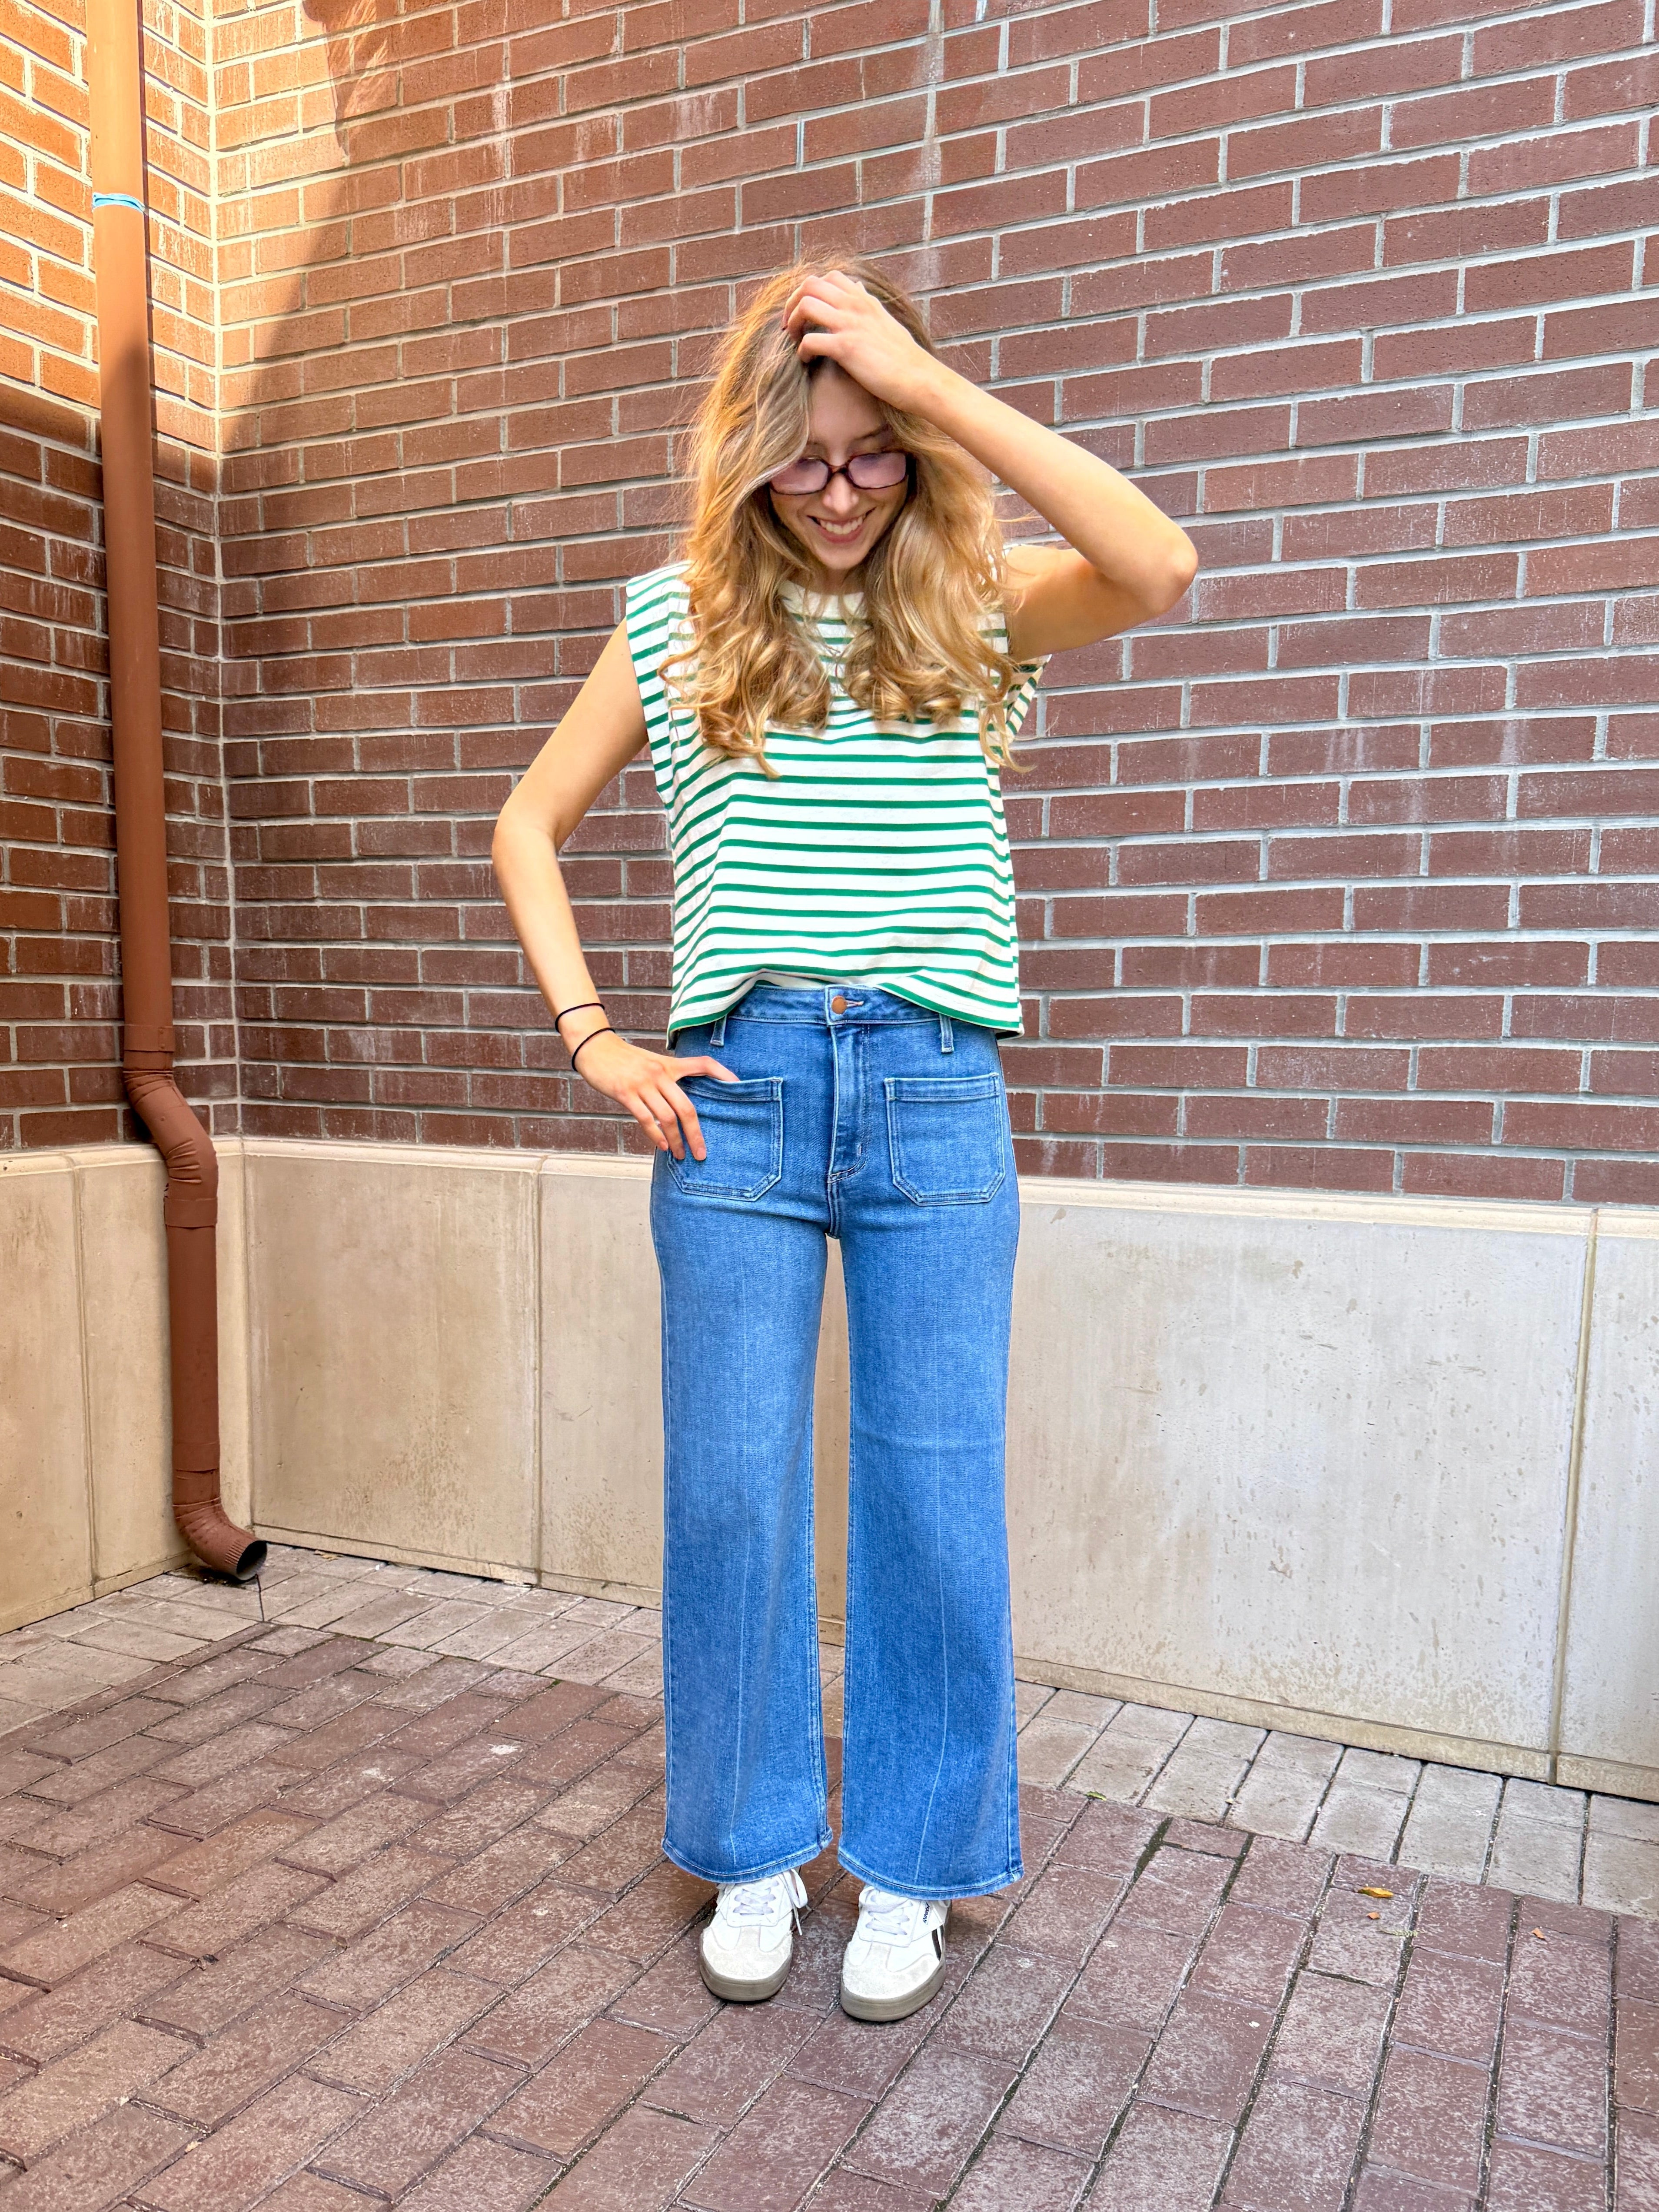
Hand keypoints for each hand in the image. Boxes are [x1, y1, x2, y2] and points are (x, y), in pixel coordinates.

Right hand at [568, 1032, 737, 1159]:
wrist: (595, 1047)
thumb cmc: (623, 1058)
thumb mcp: (650, 1061)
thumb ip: (666, 1077)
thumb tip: (679, 1102)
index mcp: (669, 1065)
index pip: (703, 1064)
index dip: (722, 1073)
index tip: (738, 1085)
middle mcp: (660, 1074)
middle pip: (686, 1106)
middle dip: (696, 1133)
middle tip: (701, 1153)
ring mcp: (643, 1084)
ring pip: (667, 1117)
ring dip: (676, 1140)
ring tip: (680, 1155)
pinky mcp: (626, 1092)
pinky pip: (646, 1118)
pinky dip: (656, 1135)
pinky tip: (662, 1145)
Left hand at [780, 270, 942, 414]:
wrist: (919, 378)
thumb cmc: (903, 356)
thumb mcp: (885, 320)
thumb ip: (868, 303)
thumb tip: (858, 287)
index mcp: (864, 299)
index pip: (829, 277)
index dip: (809, 292)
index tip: (806, 312)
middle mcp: (855, 306)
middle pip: (810, 285)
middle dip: (792, 303)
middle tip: (791, 326)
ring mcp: (850, 324)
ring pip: (806, 306)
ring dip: (794, 323)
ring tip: (796, 341)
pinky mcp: (846, 348)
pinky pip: (810, 340)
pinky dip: (802, 351)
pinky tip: (807, 362)